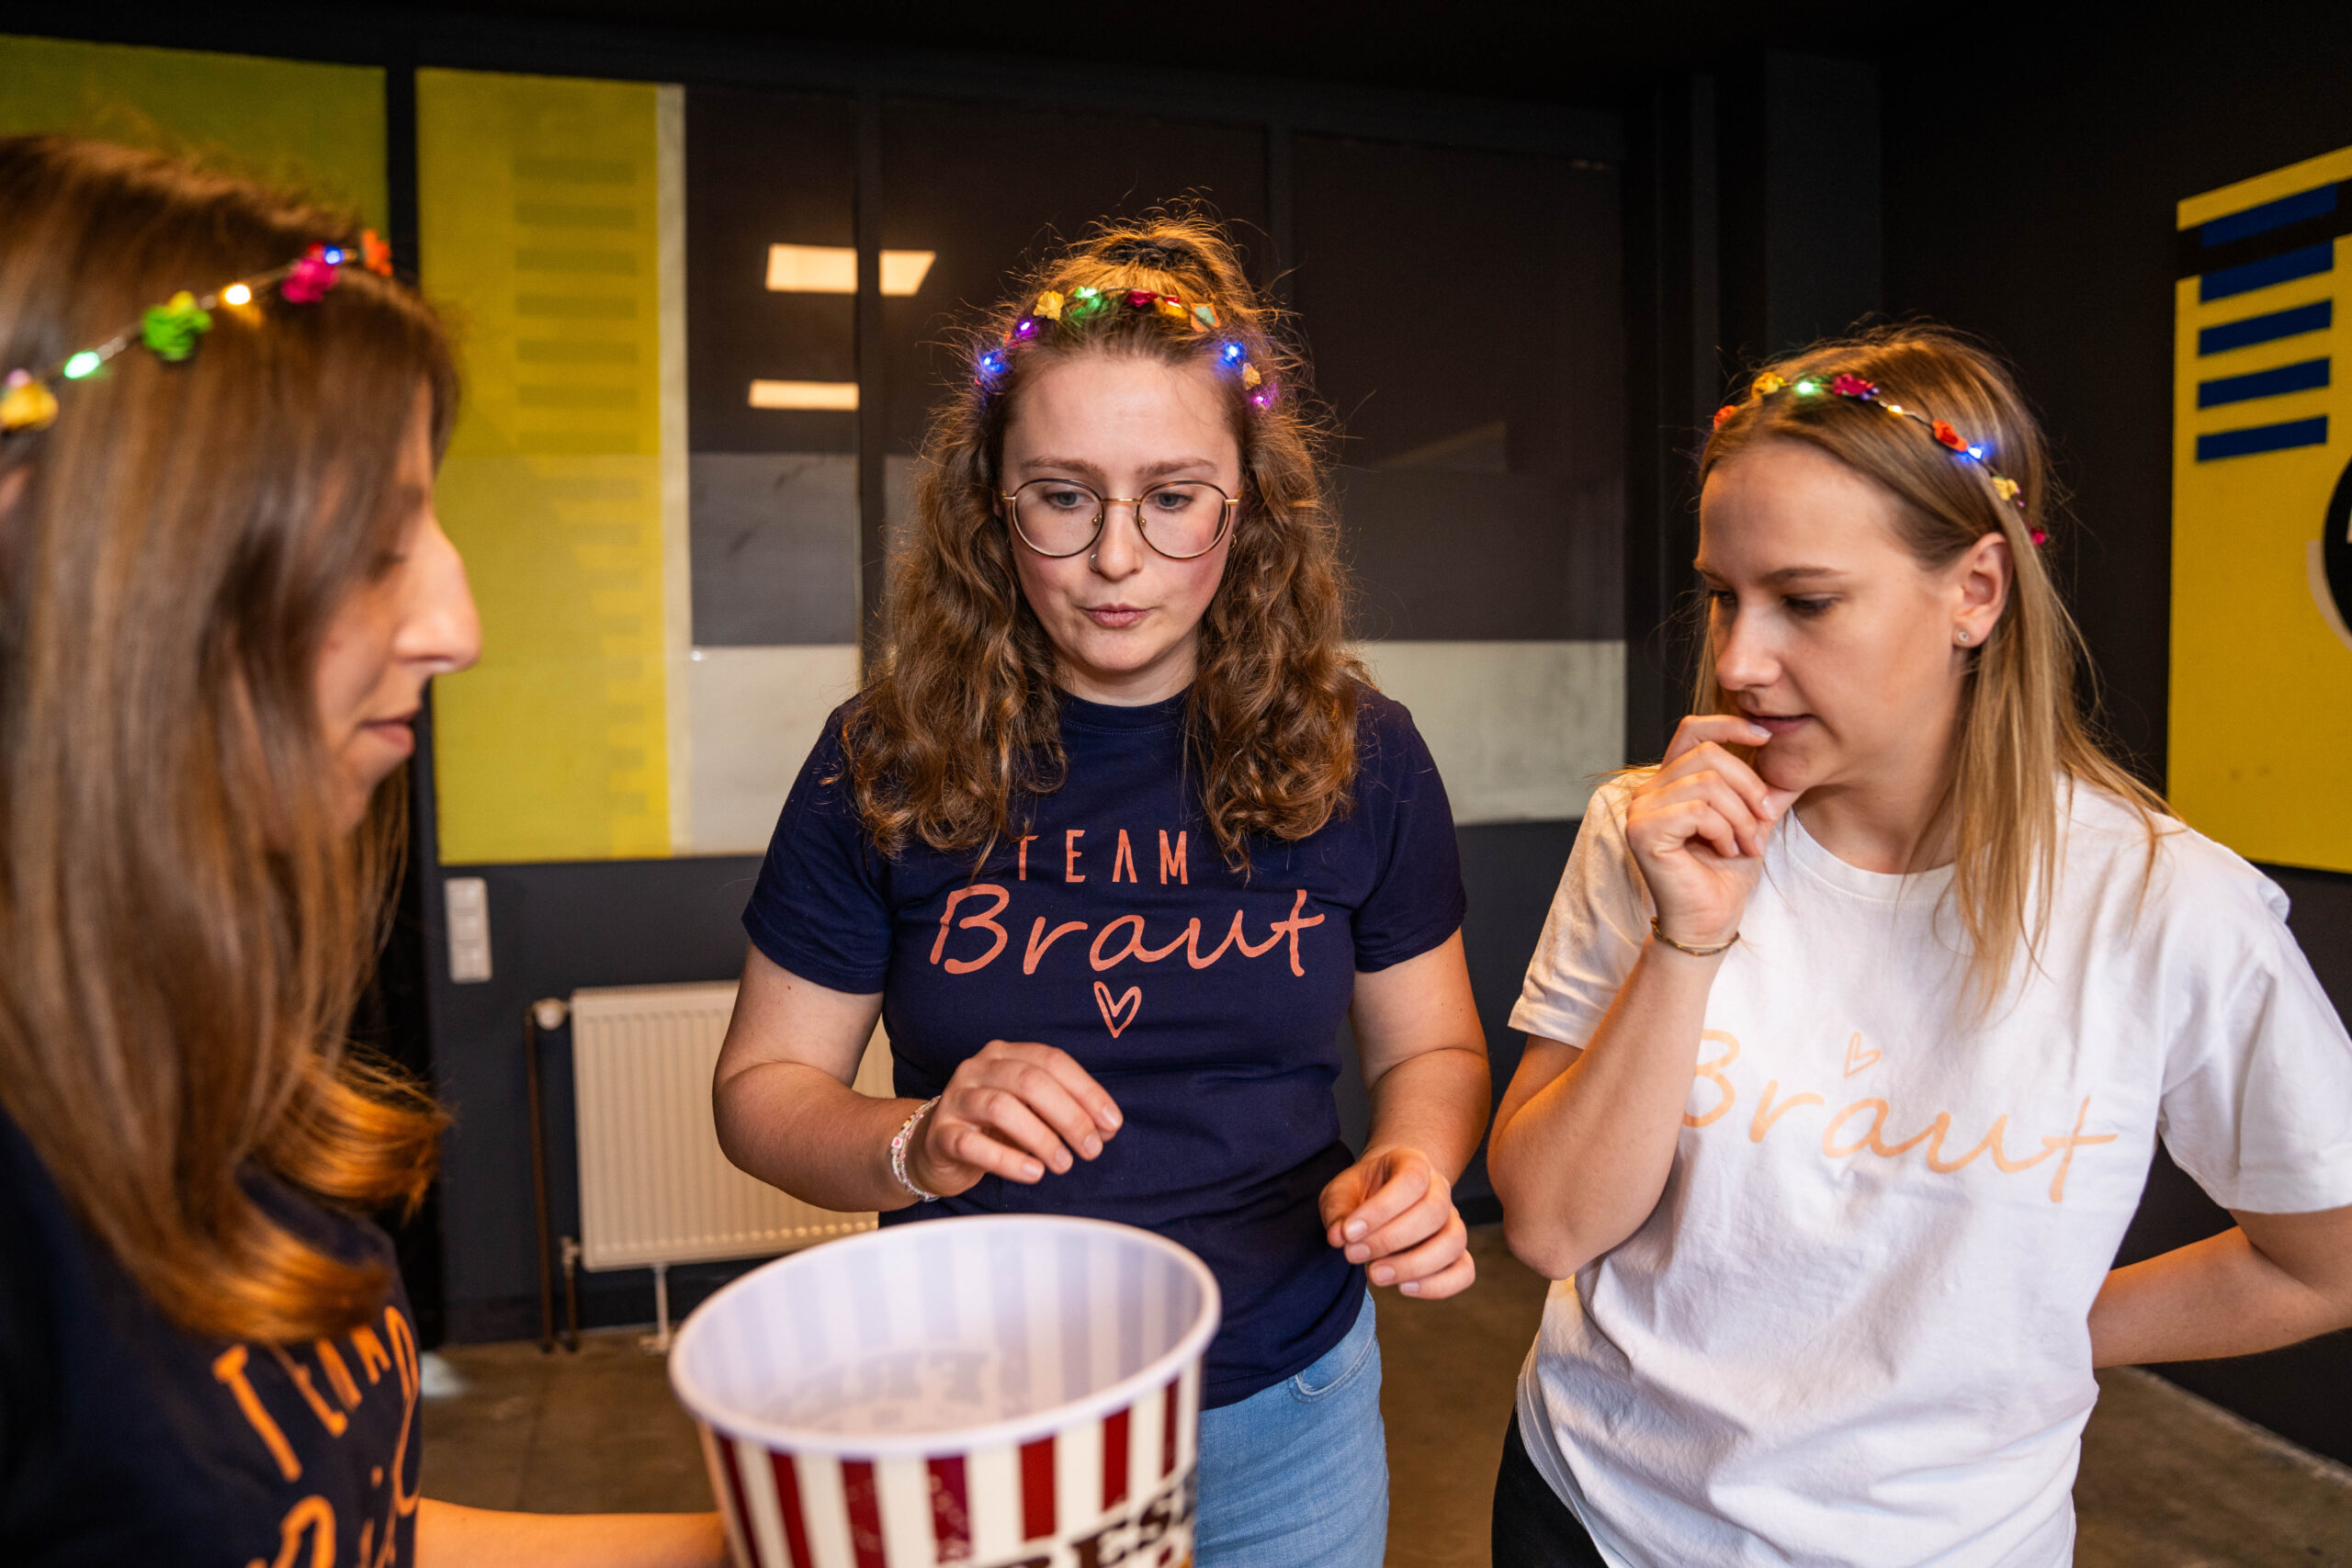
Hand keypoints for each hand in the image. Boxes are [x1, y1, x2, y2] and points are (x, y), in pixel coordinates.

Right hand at [905, 1040, 1122, 1196]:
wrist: (934, 1148)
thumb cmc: (993, 1127)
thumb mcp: (1030, 1110)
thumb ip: (1065, 1111)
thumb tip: (1107, 1128)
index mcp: (1005, 1054)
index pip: (1052, 1061)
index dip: (1086, 1091)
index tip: (1112, 1124)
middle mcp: (978, 1068)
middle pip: (1030, 1081)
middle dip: (1069, 1116)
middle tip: (1092, 1149)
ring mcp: (956, 1099)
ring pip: (1001, 1107)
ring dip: (1041, 1137)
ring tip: (1064, 1164)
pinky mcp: (940, 1134)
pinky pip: (972, 1144)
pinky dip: (1007, 1159)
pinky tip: (1033, 1173)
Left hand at [1318, 1145, 1473, 1298]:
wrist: (1381, 1194)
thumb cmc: (1361, 1193)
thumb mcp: (1341, 1192)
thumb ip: (1337, 1211)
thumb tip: (1339, 1237)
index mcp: (1414, 1163)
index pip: (1411, 1180)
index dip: (1380, 1209)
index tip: (1348, 1232)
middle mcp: (1440, 1189)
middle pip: (1434, 1211)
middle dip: (1390, 1240)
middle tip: (1353, 1255)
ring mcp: (1452, 1221)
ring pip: (1453, 1242)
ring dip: (1413, 1265)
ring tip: (1375, 1275)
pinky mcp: (1455, 1252)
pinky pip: (1464, 1271)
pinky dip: (1438, 1285)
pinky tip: (1404, 1287)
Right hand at [1626, 714, 1798, 949]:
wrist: (1711, 921)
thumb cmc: (1727, 874)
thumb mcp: (1752, 820)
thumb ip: (1759, 787)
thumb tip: (1785, 751)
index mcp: (1670, 782)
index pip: (1692, 730)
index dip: (1729, 724)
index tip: (1766, 736)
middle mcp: (1648, 790)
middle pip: (1707, 754)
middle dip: (1747, 787)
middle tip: (1762, 823)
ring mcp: (1641, 810)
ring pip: (1706, 783)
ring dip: (1740, 817)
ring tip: (1746, 845)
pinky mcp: (1642, 831)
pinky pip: (1697, 810)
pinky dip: (1723, 831)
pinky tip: (1726, 851)